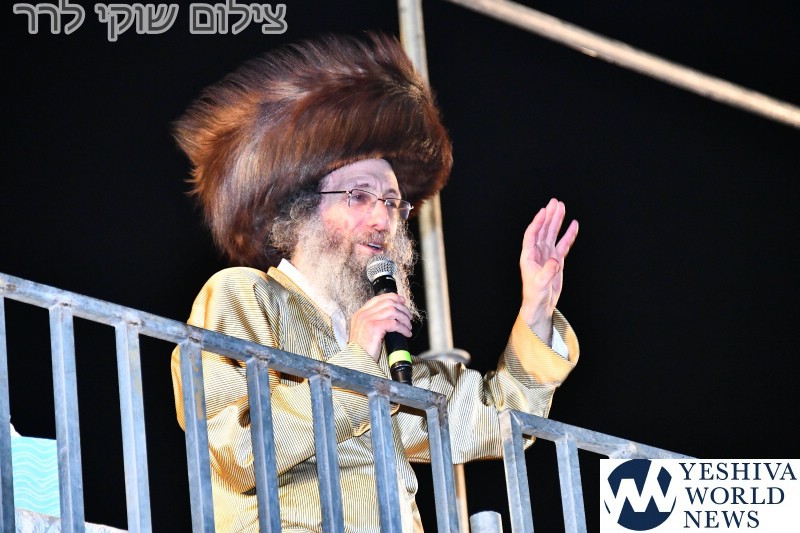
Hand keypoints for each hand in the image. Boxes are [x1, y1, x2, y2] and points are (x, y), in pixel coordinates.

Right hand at [349, 293, 412, 361]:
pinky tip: (406, 333)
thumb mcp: (365, 330)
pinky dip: (403, 328)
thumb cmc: (363, 349)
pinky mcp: (374, 327)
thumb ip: (374, 320)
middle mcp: (363, 314)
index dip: (393, 297)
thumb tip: (392, 314)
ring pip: (393, 311)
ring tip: (408, 326)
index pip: (379, 298)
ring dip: (404, 318)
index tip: (402, 302)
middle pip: (388, 302)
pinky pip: (394, 323)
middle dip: (402, 308)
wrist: (357, 360)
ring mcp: (368, 320)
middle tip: (409, 317)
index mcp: (360, 313)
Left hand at [520, 198, 578, 343]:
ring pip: (552, 234)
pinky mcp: (556, 260)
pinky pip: (563, 244)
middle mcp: (537, 252)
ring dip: (557, 221)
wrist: (541, 304)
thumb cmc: (535, 295)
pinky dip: (568, 234)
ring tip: (562, 207)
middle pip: (543, 230)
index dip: (538, 222)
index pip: (532, 234)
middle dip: (549, 216)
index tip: (544, 211)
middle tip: (555, 202)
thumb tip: (555, 260)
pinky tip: (573, 225)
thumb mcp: (541, 284)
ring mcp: (547, 255)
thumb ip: (548, 271)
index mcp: (528, 256)